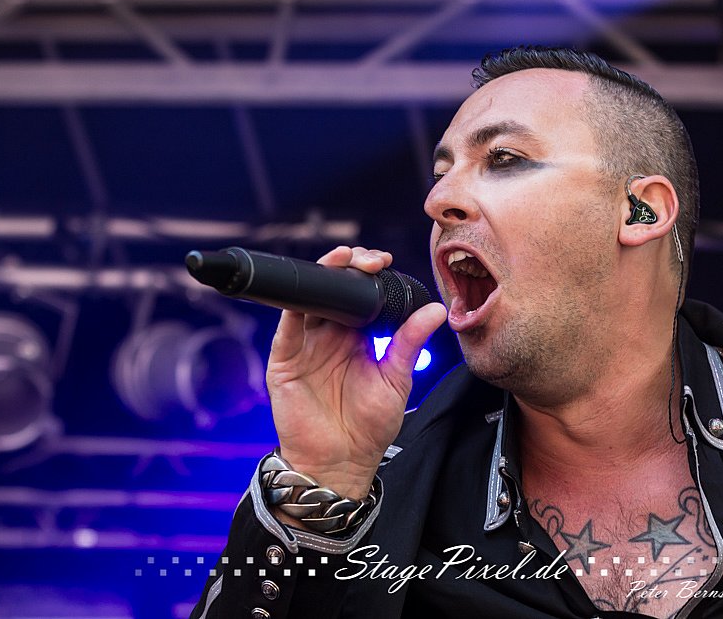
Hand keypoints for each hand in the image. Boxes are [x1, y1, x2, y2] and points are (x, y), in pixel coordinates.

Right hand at [265, 246, 446, 500]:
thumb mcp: (397, 379)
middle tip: (366, 259)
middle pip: (332, 289)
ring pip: (307, 299)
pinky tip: (307, 292)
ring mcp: (305, 346)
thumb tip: (437, 310)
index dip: (368, 274)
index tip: (384, 261)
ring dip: (321, 277)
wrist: (342, 462)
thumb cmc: (370, 426)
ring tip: (340, 261)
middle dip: (347, 267)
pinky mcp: (285, 360)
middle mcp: (329, 335)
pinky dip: (294, 306)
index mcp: (356, 336)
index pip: (359, 294)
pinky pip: (286, 327)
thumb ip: (410, 341)